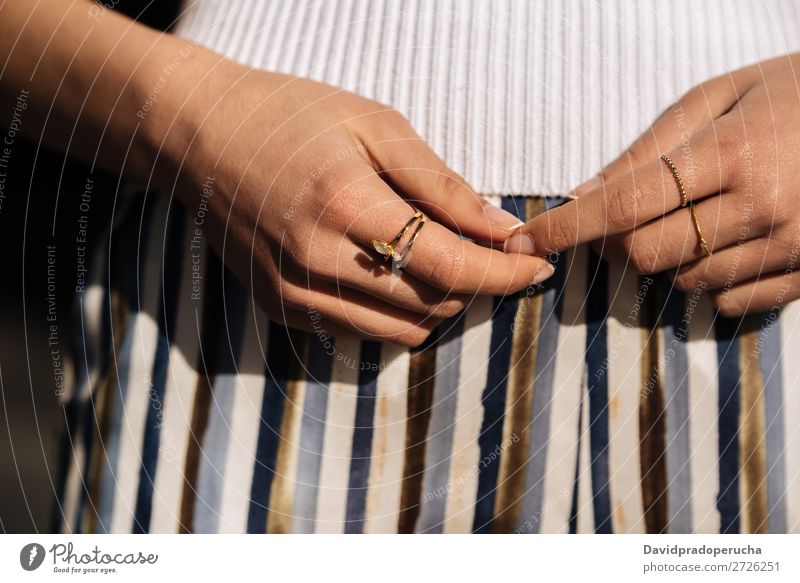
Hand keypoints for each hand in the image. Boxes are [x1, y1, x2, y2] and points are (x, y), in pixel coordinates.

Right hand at [161, 60, 553, 345]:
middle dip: (476, 286)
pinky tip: (395, 274)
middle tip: (489, 253)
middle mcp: (317, 260)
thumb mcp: (375, 125)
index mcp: (346, 204)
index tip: (537, 267)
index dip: (503, 273)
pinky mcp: (280, 308)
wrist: (201, 136)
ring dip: (439, 304)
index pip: (449, 265)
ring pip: (400, 330)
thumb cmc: (291, 116)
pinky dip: (395, 314)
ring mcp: (293, 292)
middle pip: (431, 304)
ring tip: (443, 262)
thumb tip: (502, 227)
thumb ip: (442, 184)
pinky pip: (360, 333)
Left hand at [504, 53, 799, 316]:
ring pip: (682, 282)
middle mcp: (760, 207)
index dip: (565, 227)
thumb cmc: (794, 92)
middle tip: (619, 218)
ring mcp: (790, 246)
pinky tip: (723, 245)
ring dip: (663, 259)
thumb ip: (648, 148)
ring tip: (688, 220)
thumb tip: (582, 194)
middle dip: (614, 243)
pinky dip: (708, 283)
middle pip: (644, 254)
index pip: (623, 204)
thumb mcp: (718, 97)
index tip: (524, 240)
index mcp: (731, 152)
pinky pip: (729, 304)